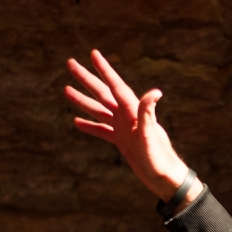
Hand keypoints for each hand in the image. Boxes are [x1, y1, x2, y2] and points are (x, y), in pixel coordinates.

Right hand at [64, 50, 200, 201]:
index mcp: (133, 111)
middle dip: (86, 78)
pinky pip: (102, 131)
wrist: (165, 178)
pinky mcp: (123, 142)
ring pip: (99, 110)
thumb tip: (155, 92)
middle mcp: (128, 117)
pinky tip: (76, 121)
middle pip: (103, 93)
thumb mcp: (150, 135)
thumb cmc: (159, 158)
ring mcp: (124, 129)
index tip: (93, 54)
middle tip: (70, 63)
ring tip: (66, 89)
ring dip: (83, 100)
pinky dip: (90, 125)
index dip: (104, 69)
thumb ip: (148, 112)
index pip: (115, 86)